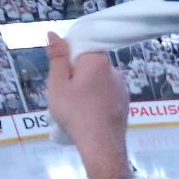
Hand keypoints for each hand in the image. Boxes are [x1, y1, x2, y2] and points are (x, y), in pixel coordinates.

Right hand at [44, 32, 129, 178]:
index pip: (83, 45)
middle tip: (64, 92)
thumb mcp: (58, 84)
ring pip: (99, 79)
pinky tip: (88, 113)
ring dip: (87, 87)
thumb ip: (57, 57)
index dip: (68, 55)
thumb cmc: (76, 113)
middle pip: (91, 63)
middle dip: (76, 73)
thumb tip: (54, 33)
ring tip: (75, 106)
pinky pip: (107, 93)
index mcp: (98, 61)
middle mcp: (114, 70)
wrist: (101, 145)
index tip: (60, 70)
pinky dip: (97, 98)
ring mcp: (122, 88)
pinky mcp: (125, 103)